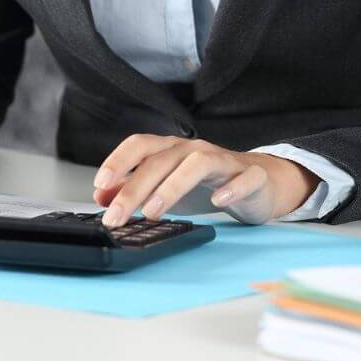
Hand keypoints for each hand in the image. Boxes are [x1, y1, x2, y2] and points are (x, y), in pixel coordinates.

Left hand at [91, 135, 318, 225]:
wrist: (260, 182)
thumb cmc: (209, 182)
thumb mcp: (167, 184)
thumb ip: (134, 188)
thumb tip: (102, 197)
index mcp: (171, 149)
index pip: (140, 145)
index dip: (118, 161)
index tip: (100, 184)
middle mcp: (194, 149)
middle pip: (161, 160)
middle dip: (135, 187)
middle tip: (117, 214)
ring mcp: (224, 161)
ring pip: (197, 164)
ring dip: (172, 186)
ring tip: (153, 211)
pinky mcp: (251, 176)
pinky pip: (243, 178)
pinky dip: (230, 188)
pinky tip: (218, 201)